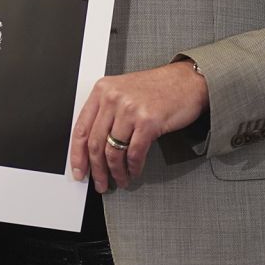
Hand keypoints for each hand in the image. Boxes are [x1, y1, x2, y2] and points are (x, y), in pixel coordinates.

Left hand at [70, 60, 207, 191]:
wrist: (188, 81)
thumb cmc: (157, 87)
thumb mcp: (123, 92)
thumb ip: (106, 112)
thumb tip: (92, 146)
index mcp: (102, 90)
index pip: (81, 129)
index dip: (77, 155)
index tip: (78, 170)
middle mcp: (113, 98)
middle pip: (95, 144)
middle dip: (96, 170)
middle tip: (100, 183)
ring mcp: (130, 110)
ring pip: (113, 152)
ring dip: (116, 172)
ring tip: (120, 179)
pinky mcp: (148, 122)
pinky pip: (134, 153)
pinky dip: (133, 167)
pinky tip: (134, 171)